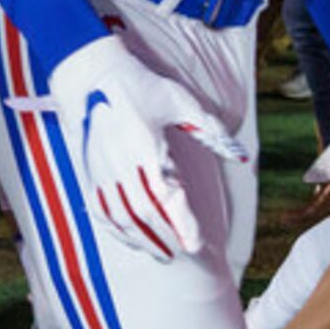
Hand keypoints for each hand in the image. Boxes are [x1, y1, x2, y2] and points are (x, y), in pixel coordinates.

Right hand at [45, 34, 247, 260]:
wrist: (93, 76)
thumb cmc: (141, 87)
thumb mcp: (180, 101)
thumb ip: (210, 129)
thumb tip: (239, 153)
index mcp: (144, 145)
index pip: (164, 196)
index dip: (181, 223)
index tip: (195, 243)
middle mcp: (120, 162)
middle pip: (143, 214)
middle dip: (164, 238)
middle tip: (183, 251)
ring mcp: (101, 170)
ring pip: (121, 217)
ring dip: (142, 239)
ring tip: (163, 252)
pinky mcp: (89, 173)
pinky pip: (101, 210)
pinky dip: (117, 229)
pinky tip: (132, 238)